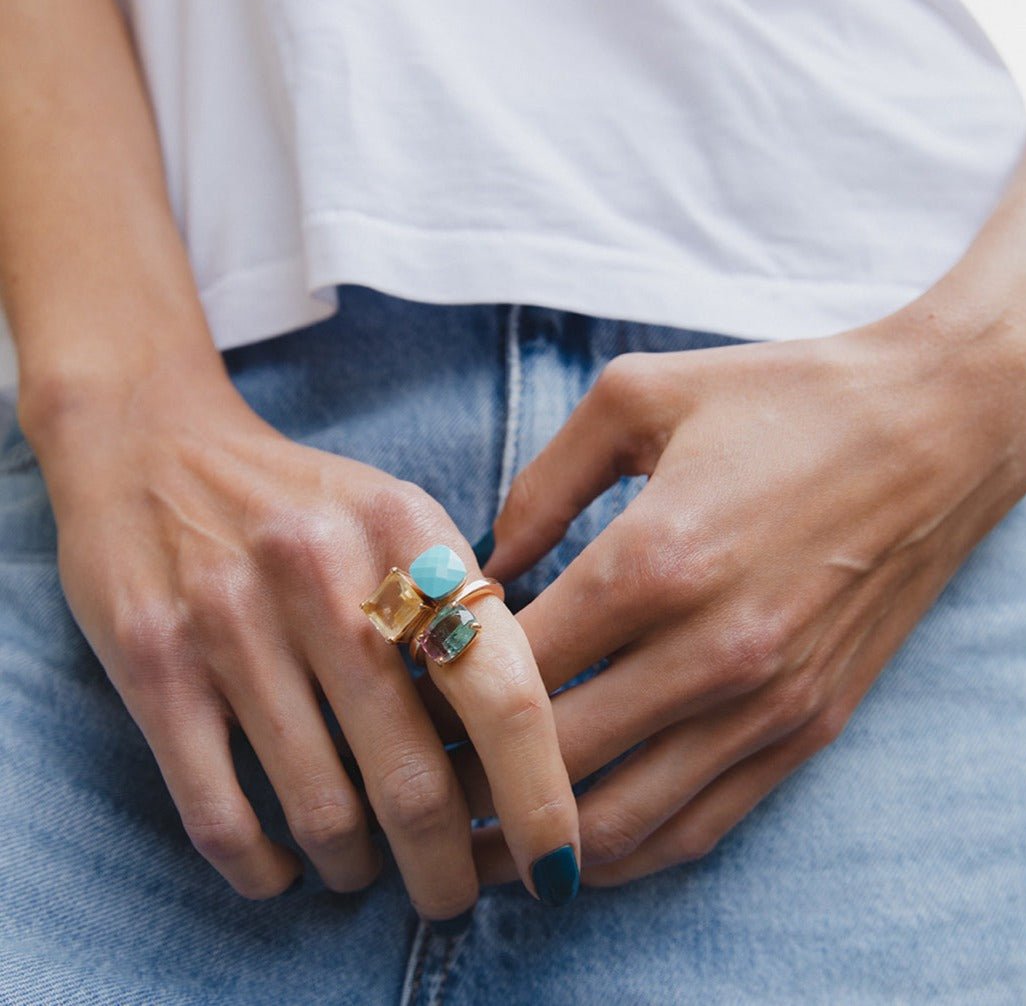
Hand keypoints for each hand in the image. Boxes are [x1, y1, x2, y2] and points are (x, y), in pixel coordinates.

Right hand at [27, 360, 578, 915]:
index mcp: (407, 529)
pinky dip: (263, 868)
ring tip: (368, 873)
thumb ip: (462, 603)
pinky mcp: (153, 661)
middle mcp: (322, 572)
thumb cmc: (301, 501)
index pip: (504, 688)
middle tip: (454, 896)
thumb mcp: (398, 513)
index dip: (540, 795)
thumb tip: (526, 730)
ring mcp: (231, 618)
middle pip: (414, 775)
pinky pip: (220, 812)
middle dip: (447, 866)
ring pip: (322, 808)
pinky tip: (284, 870)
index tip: (557, 859)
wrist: (153, 443)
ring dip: (358, 869)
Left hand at [427, 295, 1025, 886]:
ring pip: (620, 820)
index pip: (510, 668)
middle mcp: (711, 651)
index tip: (402, 693)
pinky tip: (577, 843)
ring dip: (535, 842)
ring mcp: (766, 703)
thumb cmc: (783, 400)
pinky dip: (627, 850)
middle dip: (467, 778)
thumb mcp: (638, 396)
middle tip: (416, 770)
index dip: (438, 693)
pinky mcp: (808, 727)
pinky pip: (701, 824)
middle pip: (551, 759)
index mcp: (656, 560)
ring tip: (476, 832)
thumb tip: (483, 564)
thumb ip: (540, 483)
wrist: (935, 429)